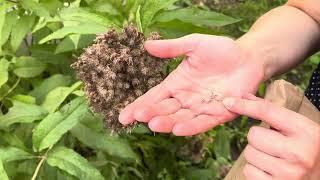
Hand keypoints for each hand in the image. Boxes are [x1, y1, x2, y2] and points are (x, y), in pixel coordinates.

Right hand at [119, 34, 264, 135]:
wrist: (249, 58)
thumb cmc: (221, 50)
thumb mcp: (194, 44)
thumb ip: (172, 48)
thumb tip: (146, 45)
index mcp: (176, 84)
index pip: (153, 97)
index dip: (139, 105)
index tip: (124, 116)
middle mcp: (185, 99)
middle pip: (164, 109)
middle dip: (151, 114)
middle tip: (139, 116)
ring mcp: (201, 108)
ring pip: (180, 118)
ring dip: (168, 122)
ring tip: (155, 124)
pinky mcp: (218, 114)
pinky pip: (202, 122)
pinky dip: (191, 126)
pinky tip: (178, 129)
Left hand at [223, 94, 319, 179]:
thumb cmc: (306, 148)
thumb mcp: (297, 127)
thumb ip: (271, 111)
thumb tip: (244, 96)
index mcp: (305, 131)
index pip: (267, 112)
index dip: (245, 106)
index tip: (228, 102)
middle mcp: (298, 152)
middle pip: (253, 135)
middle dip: (258, 138)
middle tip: (273, 144)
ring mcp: (288, 173)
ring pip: (248, 154)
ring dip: (255, 154)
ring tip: (273, 158)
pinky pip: (248, 171)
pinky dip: (254, 170)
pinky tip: (270, 170)